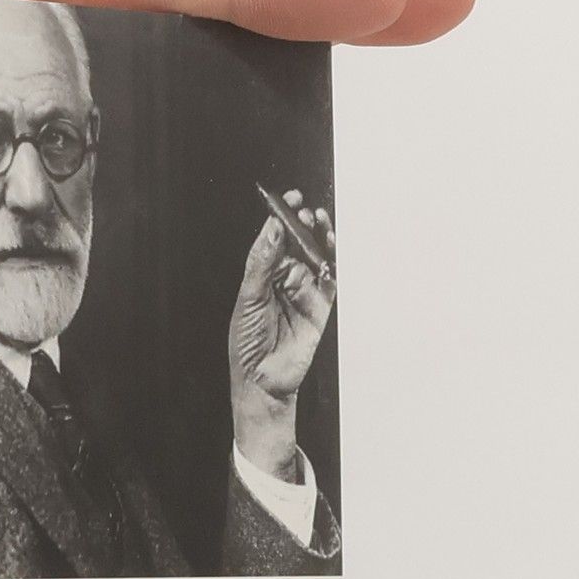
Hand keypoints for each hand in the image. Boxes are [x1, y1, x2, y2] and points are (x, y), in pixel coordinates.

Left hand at [228, 191, 335, 479]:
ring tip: (319, 223)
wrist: (260, 380)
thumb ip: (261, 263)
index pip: (275, 238)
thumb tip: (272, 228)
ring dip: (320, 240)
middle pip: (300, 243)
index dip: (282, 217)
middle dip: (304, 224)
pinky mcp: (320, 309)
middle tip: (304, 211)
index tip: (288, 198)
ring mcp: (304, 292)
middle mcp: (285, 279)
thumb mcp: (248, 298)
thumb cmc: (247, 342)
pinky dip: (331, 271)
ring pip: (318, 258)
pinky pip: (329, 284)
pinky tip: (326, 262)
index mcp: (264, 274)